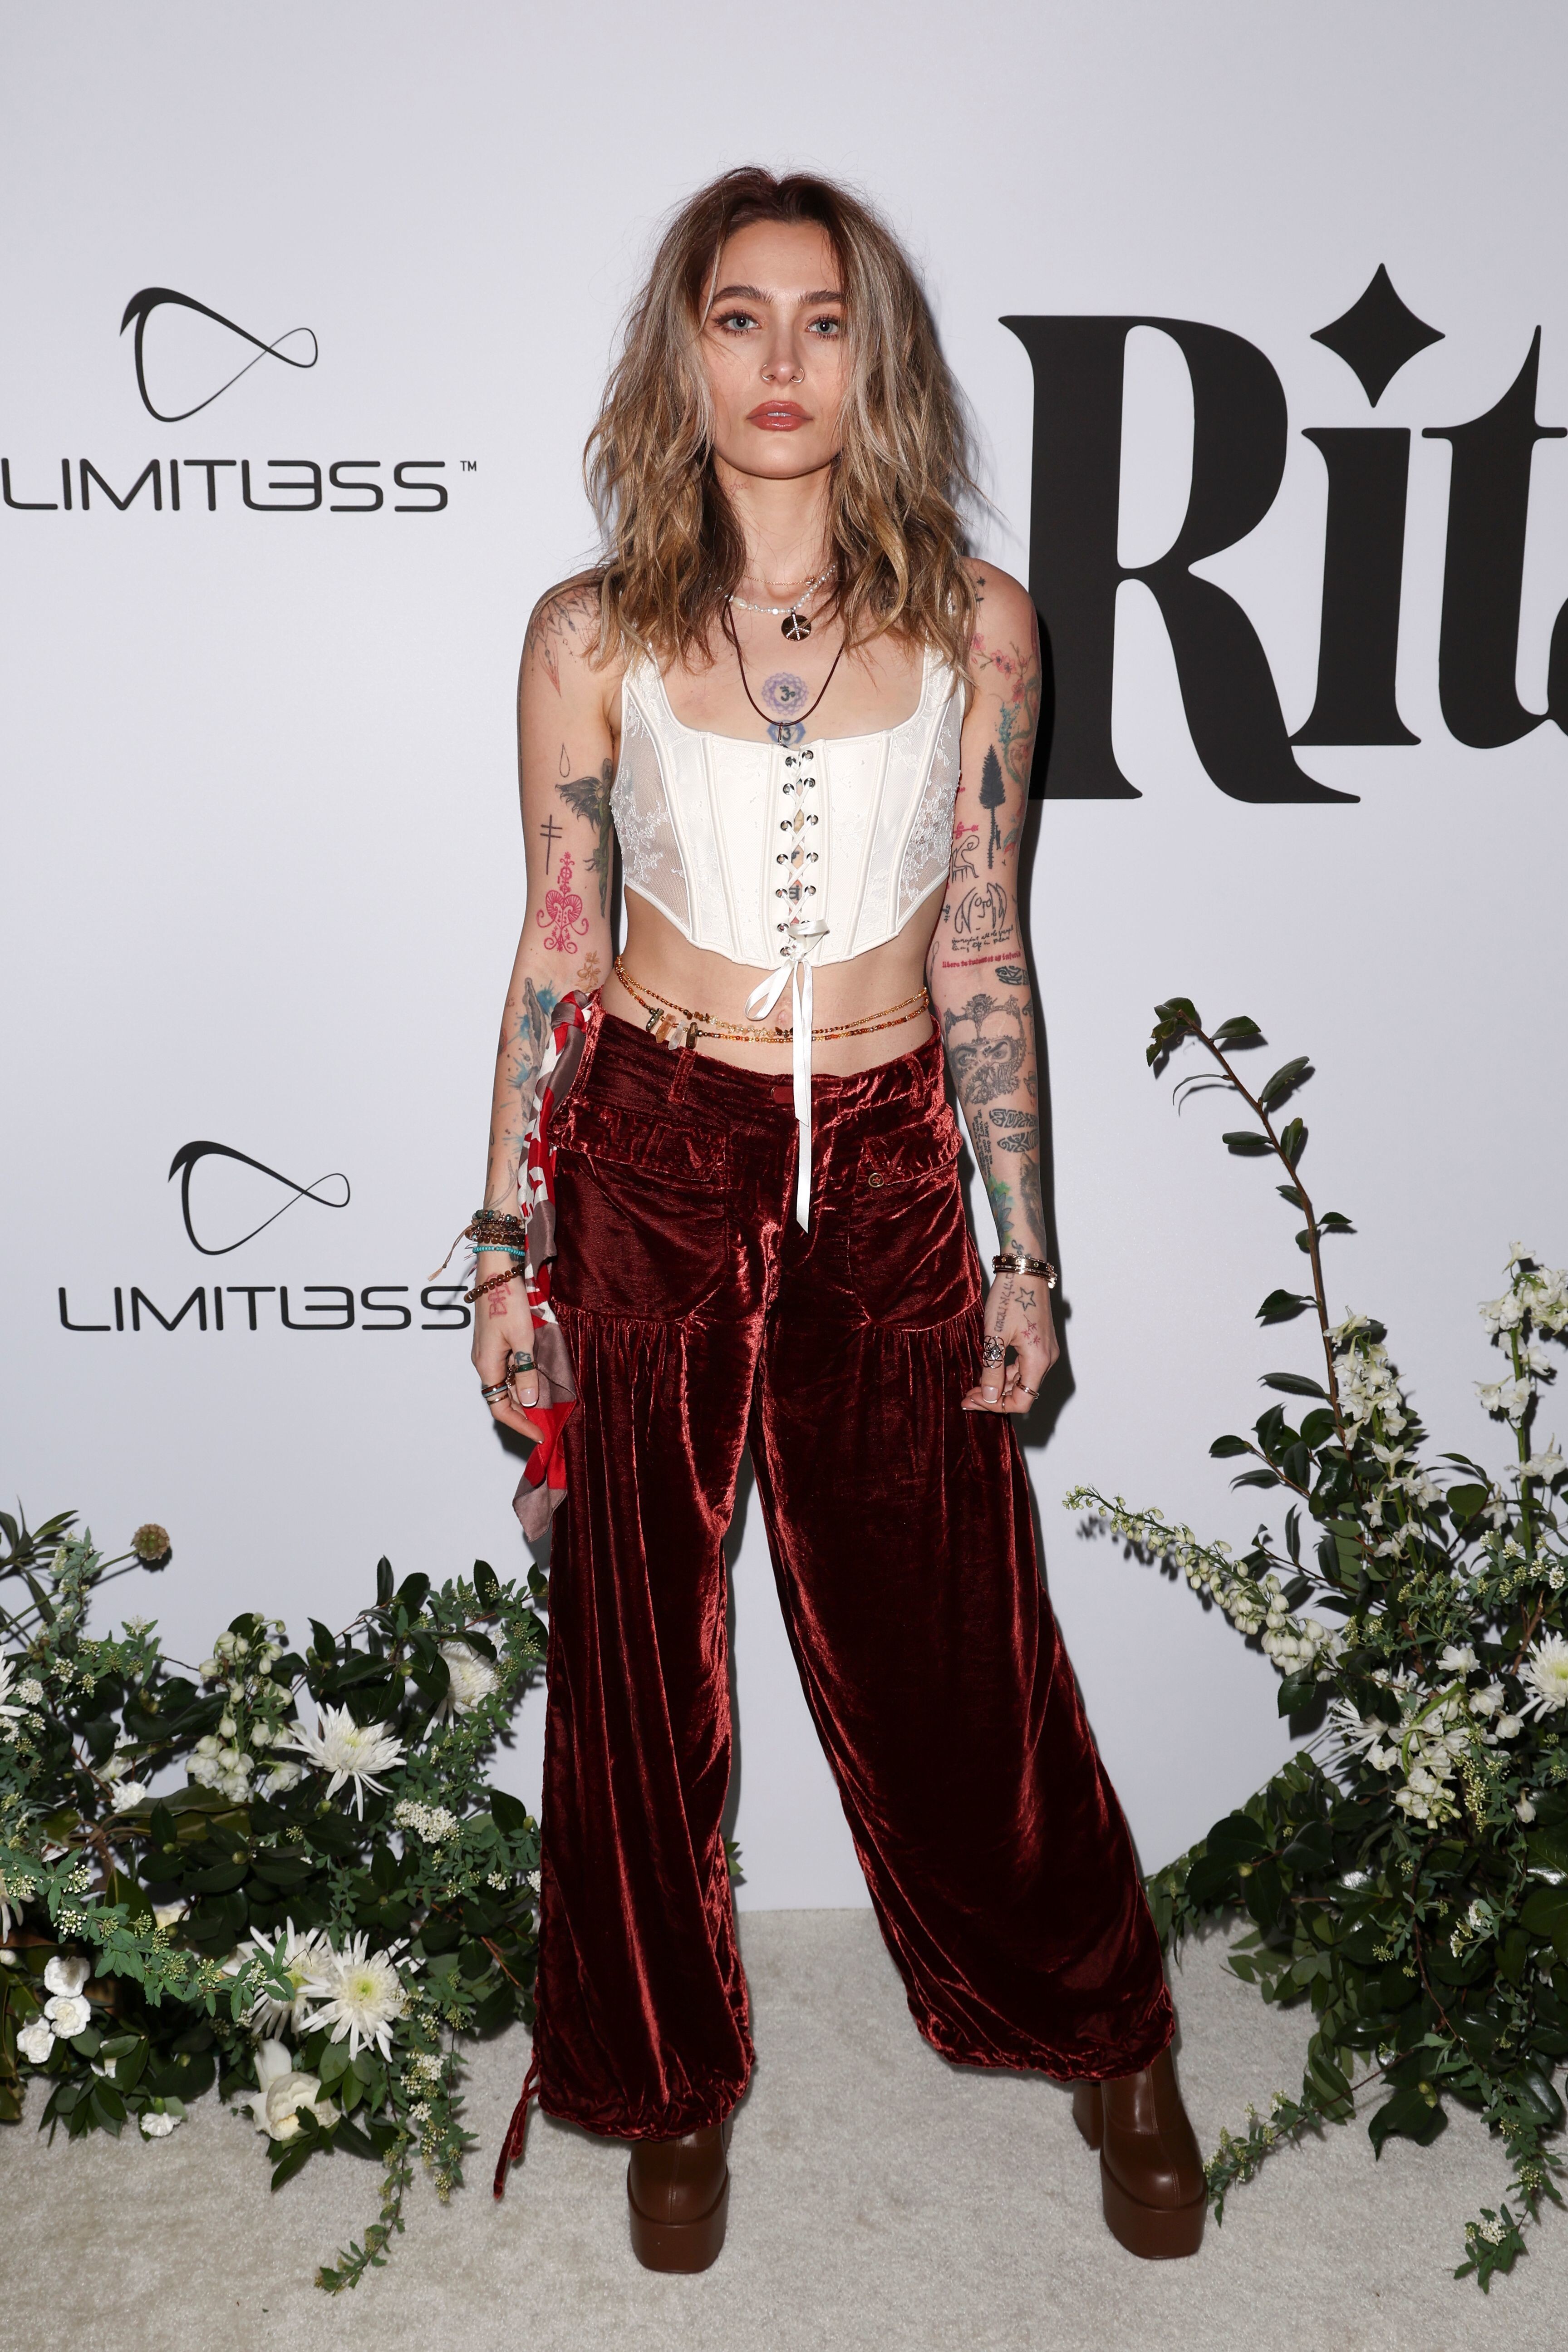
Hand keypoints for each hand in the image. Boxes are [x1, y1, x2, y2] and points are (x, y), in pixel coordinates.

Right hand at [470, 1264, 543, 1440]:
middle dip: (524, 1412)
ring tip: (547, 1405)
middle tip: (548, 1422)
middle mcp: (484, 1362)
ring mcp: (488, 1352)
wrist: (496, 1271)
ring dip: (524, 1395)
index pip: (500, 1408)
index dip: (520, 1424)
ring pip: (505, 1383)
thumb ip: (526, 1371)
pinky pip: (507, 1368)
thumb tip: (528, 1401)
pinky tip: (538, 1378)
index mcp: (487, 1366)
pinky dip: (522, 1377)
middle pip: (502, 1398)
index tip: (540, 1434)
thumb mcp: (523, 1339)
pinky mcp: (494, 1342)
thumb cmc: (507, 1301)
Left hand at [962, 1268, 1058, 1413]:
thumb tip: (988, 1398)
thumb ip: (992, 1370)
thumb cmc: (1009, 1297)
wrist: (1024, 1268)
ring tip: (973, 1386)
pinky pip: (1023, 1366)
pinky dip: (1005, 1372)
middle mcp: (1047, 1359)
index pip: (1022, 1401)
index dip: (996, 1406)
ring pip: (1022, 1380)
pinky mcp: (1039, 1342)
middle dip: (994, 1397)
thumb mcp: (994, 1336)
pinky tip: (987, 1369)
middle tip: (967, 1397)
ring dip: (998, 1386)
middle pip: (1022, 1392)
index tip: (972, 1401)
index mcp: (1038, 1361)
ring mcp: (1045, 1350)